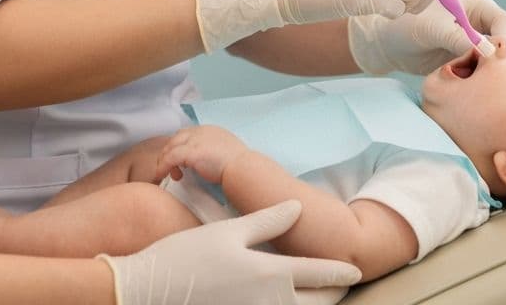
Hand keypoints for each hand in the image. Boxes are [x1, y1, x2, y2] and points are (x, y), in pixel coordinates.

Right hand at [101, 198, 360, 304]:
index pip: (319, 275)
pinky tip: (284, 301)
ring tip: (318, 295)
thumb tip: (296, 209)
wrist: (149, 290)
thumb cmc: (189, 256)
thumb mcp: (230, 231)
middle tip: (342, 286)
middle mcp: (270, 303)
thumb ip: (268, 220)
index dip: (340, 272)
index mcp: (271, 275)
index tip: (356, 269)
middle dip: (331, 296)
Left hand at [154, 125, 249, 184]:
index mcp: (210, 130)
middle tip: (171, 170)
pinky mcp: (190, 151)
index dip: (180, 147)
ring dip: (165, 161)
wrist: (242, 167)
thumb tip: (207, 161)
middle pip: (176, 138)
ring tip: (165, 175)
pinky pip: (169, 158)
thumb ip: (214, 151)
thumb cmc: (238, 165)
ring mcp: (195, 140)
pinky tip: (161, 176)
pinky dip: (163, 167)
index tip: (179, 162)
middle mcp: (201, 131)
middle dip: (170, 153)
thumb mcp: (225, 151)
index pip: (187, 134)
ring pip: (171, 146)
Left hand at [347, 0, 505, 74]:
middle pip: (503, 42)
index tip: (496, 55)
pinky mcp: (467, 65)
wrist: (388, 46)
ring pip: (495, 61)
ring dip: (491, 73)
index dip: (503, 36)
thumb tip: (484, 49)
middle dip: (501, 58)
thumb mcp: (430, 29)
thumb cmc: (406, 26)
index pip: (501, 20)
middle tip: (492, 76)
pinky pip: (483, 75)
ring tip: (478, 84)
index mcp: (475, 7)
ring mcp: (474, 47)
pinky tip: (469, 90)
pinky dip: (480, 83)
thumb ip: (455, 36)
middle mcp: (479, 26)